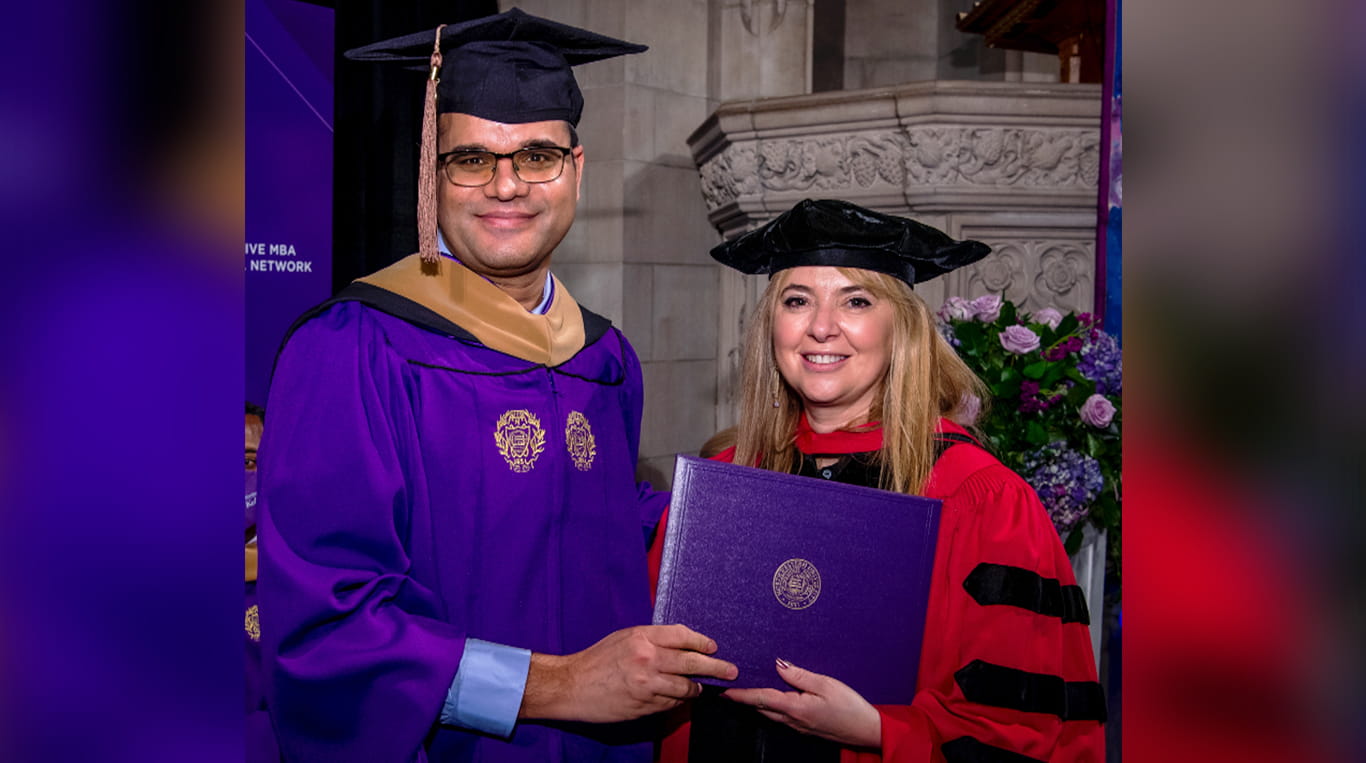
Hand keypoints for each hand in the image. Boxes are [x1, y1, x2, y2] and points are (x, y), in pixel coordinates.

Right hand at [521, 624, 737, 722]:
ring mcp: (647, 685)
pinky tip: (679, 698)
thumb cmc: (598, 659)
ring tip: (701, 688)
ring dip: (697, 689)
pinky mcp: (644, 705)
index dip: (702, 642)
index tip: (714, 647)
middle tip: (731, 671)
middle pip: (693, 662)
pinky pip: (671, 704)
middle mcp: (647, 659)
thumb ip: (654, 640)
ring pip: (686, 688)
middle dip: (716, 667)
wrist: (572, 685)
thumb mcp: (625, 638)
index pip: (683, 636)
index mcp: (642, 637)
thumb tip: (685, 646)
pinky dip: (678, 701)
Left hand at [724, 658, 880, 748]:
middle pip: (762, 708)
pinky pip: (782, 716)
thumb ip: (800, 675)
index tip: (724, 690)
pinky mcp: (805, 727)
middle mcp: (793, 720)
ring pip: (771, 713)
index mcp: (795, 708)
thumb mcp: (826, 685)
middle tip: (730, 686)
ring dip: (758, 702)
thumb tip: (779, 665)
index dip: (741, 694)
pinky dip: (772, 706)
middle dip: (745, 698)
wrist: (867, 731)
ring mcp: (799, 726)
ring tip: (747, 688)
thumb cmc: (850, 707)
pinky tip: (773, 697)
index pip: (761, 699)